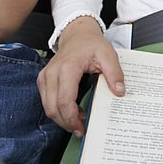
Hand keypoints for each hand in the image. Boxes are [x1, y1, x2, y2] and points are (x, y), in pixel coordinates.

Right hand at [37, 16, 122, 135]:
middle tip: (80, 130)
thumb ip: (115, 73)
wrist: (78, 34)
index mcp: (68, 68)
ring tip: (78, 120)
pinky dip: (57, 110)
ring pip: (47, 107)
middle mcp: (52, 73)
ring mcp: (45, 76)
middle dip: (66, 123)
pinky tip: (71, 111)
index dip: (71, 118)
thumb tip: (119, 92)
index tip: (82, 127)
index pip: (64, 100)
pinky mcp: (43, 79)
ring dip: (61, 118)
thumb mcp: (108, 55)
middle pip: (52, 108)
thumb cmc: (92, 44)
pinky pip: (46, 101)